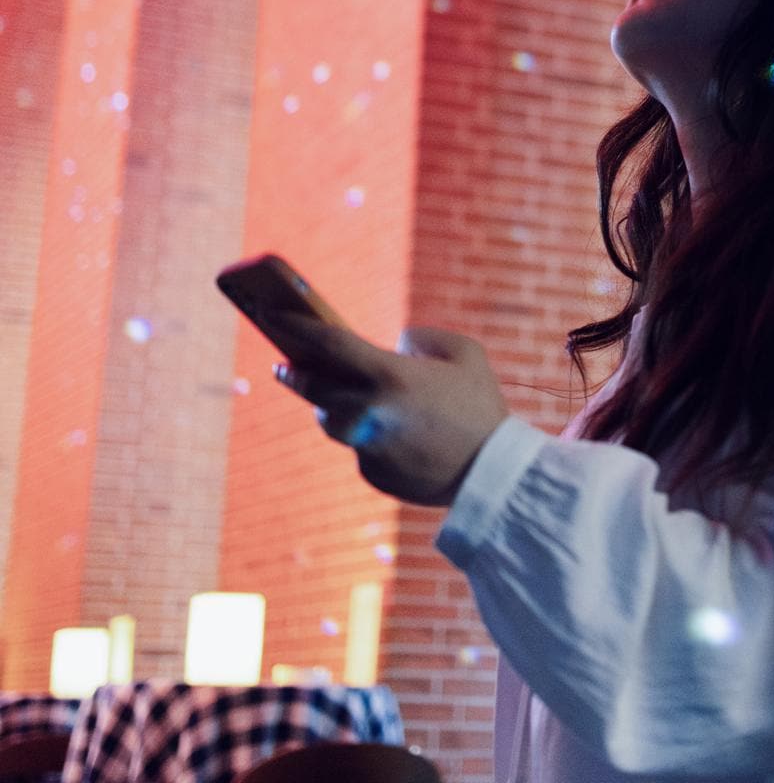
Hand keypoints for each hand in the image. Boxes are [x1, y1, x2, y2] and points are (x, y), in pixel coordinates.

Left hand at [265, 314, 510, 505]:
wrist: (491, 472)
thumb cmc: (482, 406)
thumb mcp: (464, 353)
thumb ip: (422, 339)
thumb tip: (395, 346)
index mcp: (389, 375)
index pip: (327, 343)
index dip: (294, 325)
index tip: (269, 313)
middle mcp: (369, 411)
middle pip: (314, 386)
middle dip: (294, 372)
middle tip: (283, 363)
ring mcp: (366, 445)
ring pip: (331, 419)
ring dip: (329, 403)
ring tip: (336, 394)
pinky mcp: (372, 473)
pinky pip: (359, 446)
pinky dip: (369, 434)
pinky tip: (392, 433)